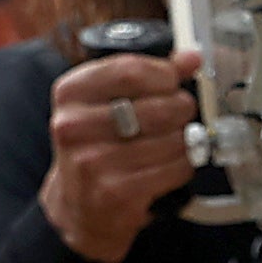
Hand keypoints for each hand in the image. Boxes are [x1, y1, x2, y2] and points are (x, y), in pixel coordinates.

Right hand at [37, 49, 203, 262]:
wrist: (78, 205)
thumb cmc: (96, 146)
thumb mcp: (108, 102)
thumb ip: (148, 76)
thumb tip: (191, 57)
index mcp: (70, 94)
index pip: (129, 71)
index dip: (165, 73)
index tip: (174, 79)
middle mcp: (74, 126)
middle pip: (157, 107)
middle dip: (182, 108)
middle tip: (182, 112)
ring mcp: (93, 162)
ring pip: (171, 140)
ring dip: (185, 141)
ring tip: (173, 142)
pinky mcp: (115, 192)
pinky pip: (173, 169)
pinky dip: (182, 165)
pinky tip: (169, 165)